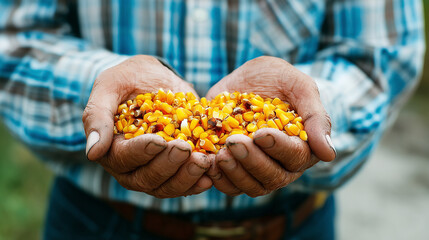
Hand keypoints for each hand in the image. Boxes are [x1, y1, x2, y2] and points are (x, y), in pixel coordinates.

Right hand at [82, 55, 211, 197]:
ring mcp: (154, 169)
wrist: (155, 78)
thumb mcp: (110, 86)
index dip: (141, 152)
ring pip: (167, 186)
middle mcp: (131, 166)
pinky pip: (185, 184)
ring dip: (186, 177)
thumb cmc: (129, 79)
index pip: (123, 158)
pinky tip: (211, 174)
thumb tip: (92, 153)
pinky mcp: (175, 168)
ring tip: (204, 161)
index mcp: (110, 148)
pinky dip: (198, 181)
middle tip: (186, 149)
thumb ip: (97, 115)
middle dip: (168, 165)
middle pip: (146, 178)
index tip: (159, 140)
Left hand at [206, 56, 335, 196]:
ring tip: (220, 154)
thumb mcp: (298, 86)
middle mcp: (281, 163)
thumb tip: (329, 155)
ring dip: (235, 173)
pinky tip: (209, 162)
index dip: (279, 148)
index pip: (295, 156)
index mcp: (302, 146)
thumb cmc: (277, 79)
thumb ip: (315, 116)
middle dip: (252, 161)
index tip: (262, 134)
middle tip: (234, 142)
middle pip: (272, 176)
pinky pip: (228, 184)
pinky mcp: (235, 167)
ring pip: (251, 185)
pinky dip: (218, 177)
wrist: (244, 78)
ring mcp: (257, 168)